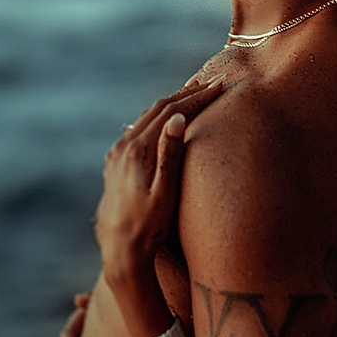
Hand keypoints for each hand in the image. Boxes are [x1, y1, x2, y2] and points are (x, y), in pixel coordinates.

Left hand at [94, 77, 223, 295]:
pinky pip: (139, 129)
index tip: (220, 87)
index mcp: (137, 151)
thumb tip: (178, 118)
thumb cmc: (148, 228)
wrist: (120, 252)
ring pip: (147, 118)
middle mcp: (123, 147)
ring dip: (173, 105)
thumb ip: (170, 154)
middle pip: (158, 109)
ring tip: (195, 93)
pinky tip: (168, 120)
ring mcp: (117, 154)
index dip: (197, 98)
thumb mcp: (164, 193)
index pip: (171, 113)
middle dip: (187, 95)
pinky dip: (158, 119)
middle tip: (213, 84)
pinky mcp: (116, 163)